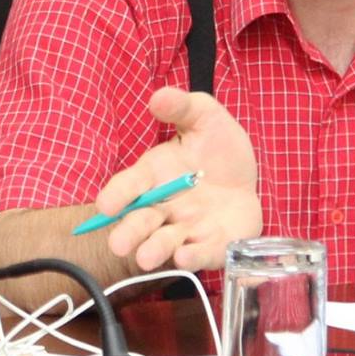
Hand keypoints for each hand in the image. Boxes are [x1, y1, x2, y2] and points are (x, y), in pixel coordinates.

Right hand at [93, 87, 262, 271]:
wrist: (249, 174)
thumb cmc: (217, 147)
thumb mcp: (204, 117)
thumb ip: (181, 107)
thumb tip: (158, 97)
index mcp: (155, 175)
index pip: (129, 185)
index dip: (117, 194)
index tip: (106, 204)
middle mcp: (165, 206)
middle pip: (141, 220)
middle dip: (129, 232)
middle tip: (118, 245)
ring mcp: (188, 228)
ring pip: (166, 242)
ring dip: (155, 250)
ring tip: (146, 258)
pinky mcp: (214, 243)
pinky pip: (202, 252)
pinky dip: (193, 257)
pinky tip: (186, 257)